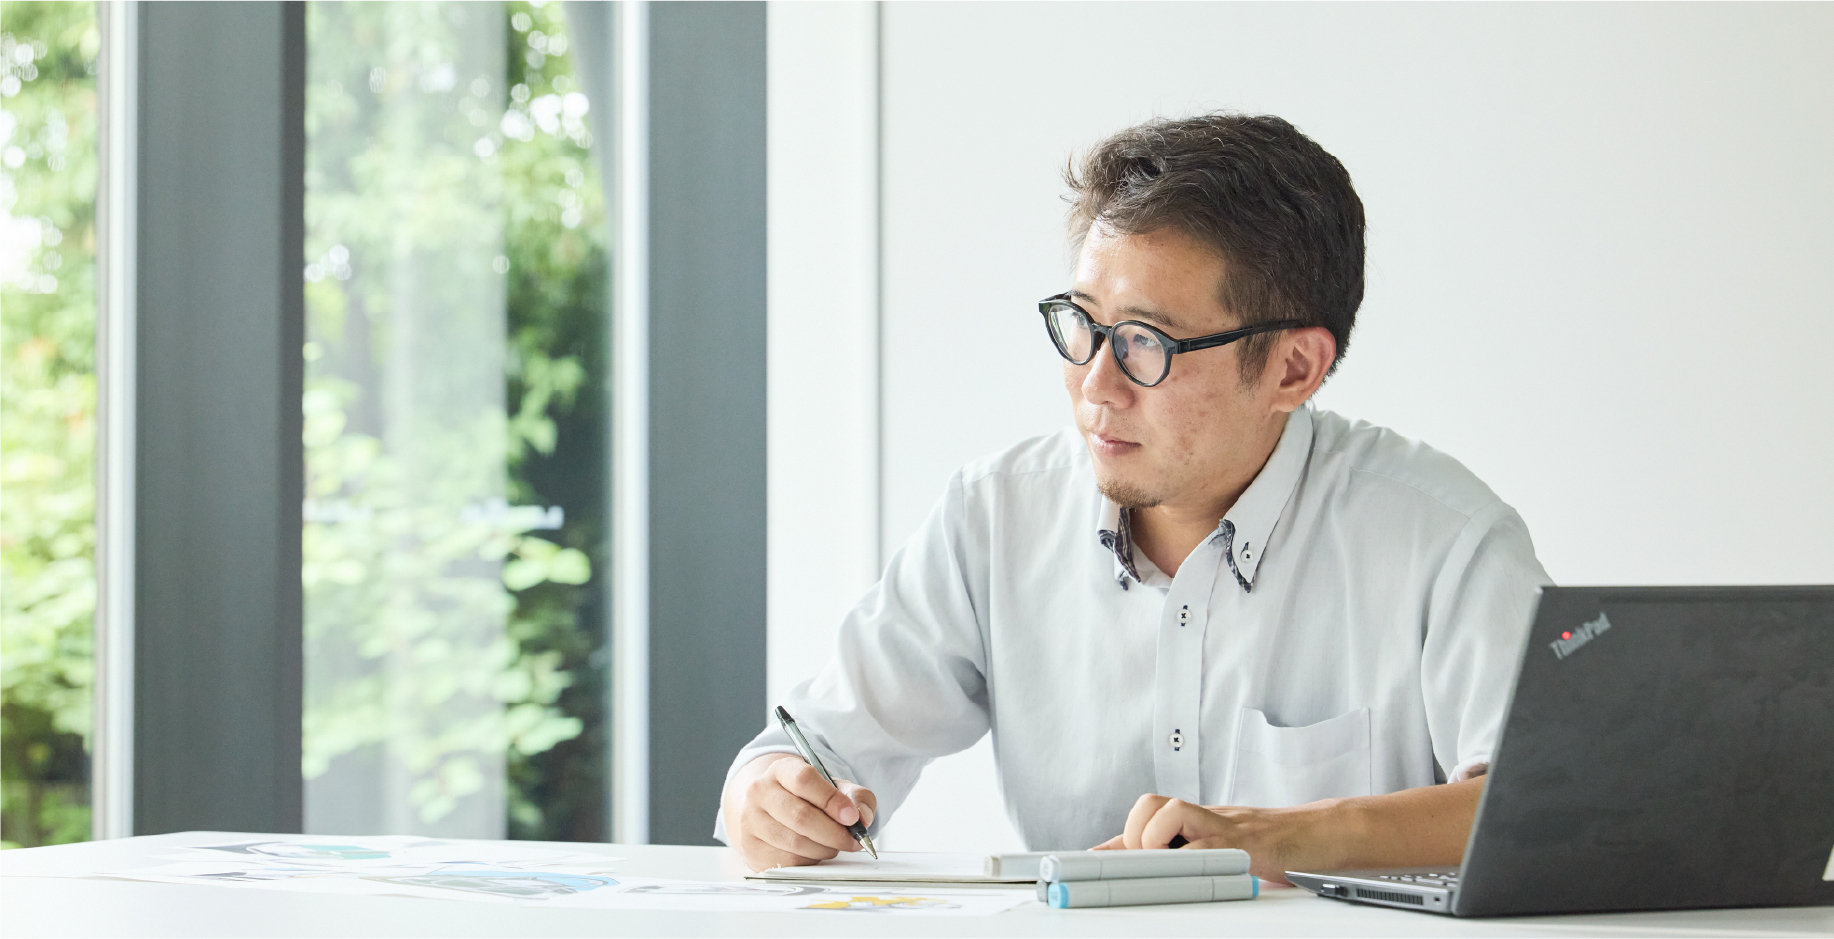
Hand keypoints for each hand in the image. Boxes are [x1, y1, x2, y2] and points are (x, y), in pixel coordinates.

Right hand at [722, 752, 878, 872]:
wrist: (770, 809)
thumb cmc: (805, 798)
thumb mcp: (833, 788)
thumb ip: (856, 797)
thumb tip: (863, 817)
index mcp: (781, 769)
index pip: (804, 780)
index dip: (831, 800)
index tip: (852, 817)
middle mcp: (760, 792)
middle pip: (800, 817)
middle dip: (834, 833)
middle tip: (852, 841)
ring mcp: (751, 821)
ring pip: (795, 843)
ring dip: (823, 849)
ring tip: (833, 845)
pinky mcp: (751, 848)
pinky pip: (787, 863)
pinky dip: (809, 862)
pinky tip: (814, 853)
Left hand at [1090, 795, 1326, 883]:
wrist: (1319, 832)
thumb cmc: (1270, 843)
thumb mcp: (1220, 846)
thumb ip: (1182, 855)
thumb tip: (1141, 873)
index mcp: (1193, 820)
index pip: (1141, 822)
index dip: (1108, 846)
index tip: (1079, 864)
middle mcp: (1203, 816)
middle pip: (1147, 806)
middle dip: (1133, 838)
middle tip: (1142, 863)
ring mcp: (1223, 825)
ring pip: (1169, 813)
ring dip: (1156, 841)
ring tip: (1167, 865)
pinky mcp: (1245, 841)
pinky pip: (1206, 844)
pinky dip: (1191, 858)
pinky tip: (1193, 872)